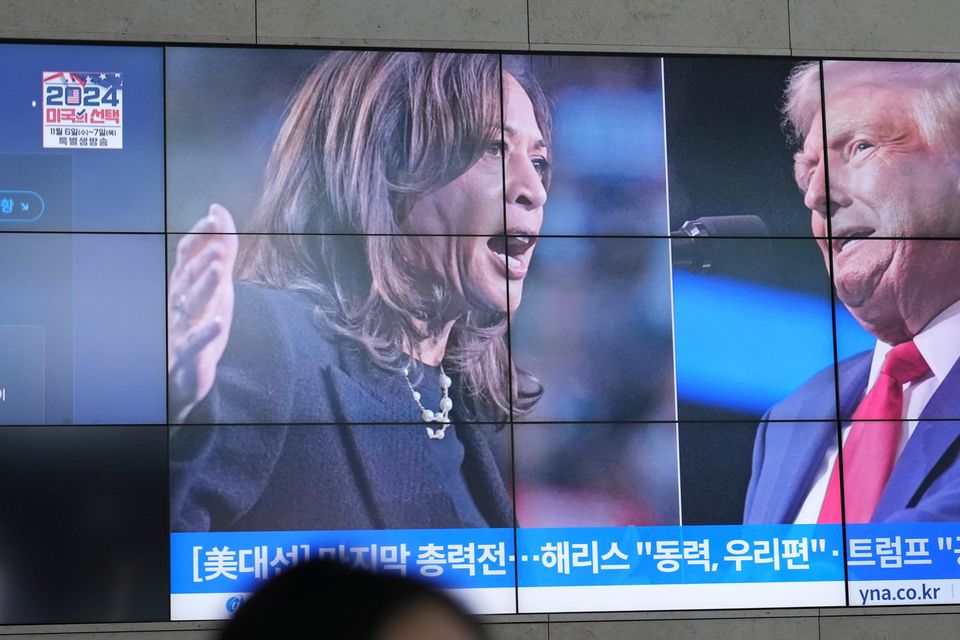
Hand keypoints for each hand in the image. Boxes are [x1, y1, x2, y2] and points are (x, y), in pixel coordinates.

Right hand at [168, 204, 237, 420]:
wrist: (183, 374)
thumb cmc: (198, 321)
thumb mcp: (215, 283)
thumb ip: (220, 248)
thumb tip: (218, 209)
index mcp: (183, 284)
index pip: (186, 253)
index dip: (200, 235)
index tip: (215, 216)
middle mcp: (179, 302)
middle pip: (190, 277)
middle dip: (203, 260)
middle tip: (219, 246)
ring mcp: (182, 327)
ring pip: (192, 304)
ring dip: (205, 286)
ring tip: (219, 270)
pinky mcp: (190, 354)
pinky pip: (197, 342)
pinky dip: (207, 331)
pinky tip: (218, 321)